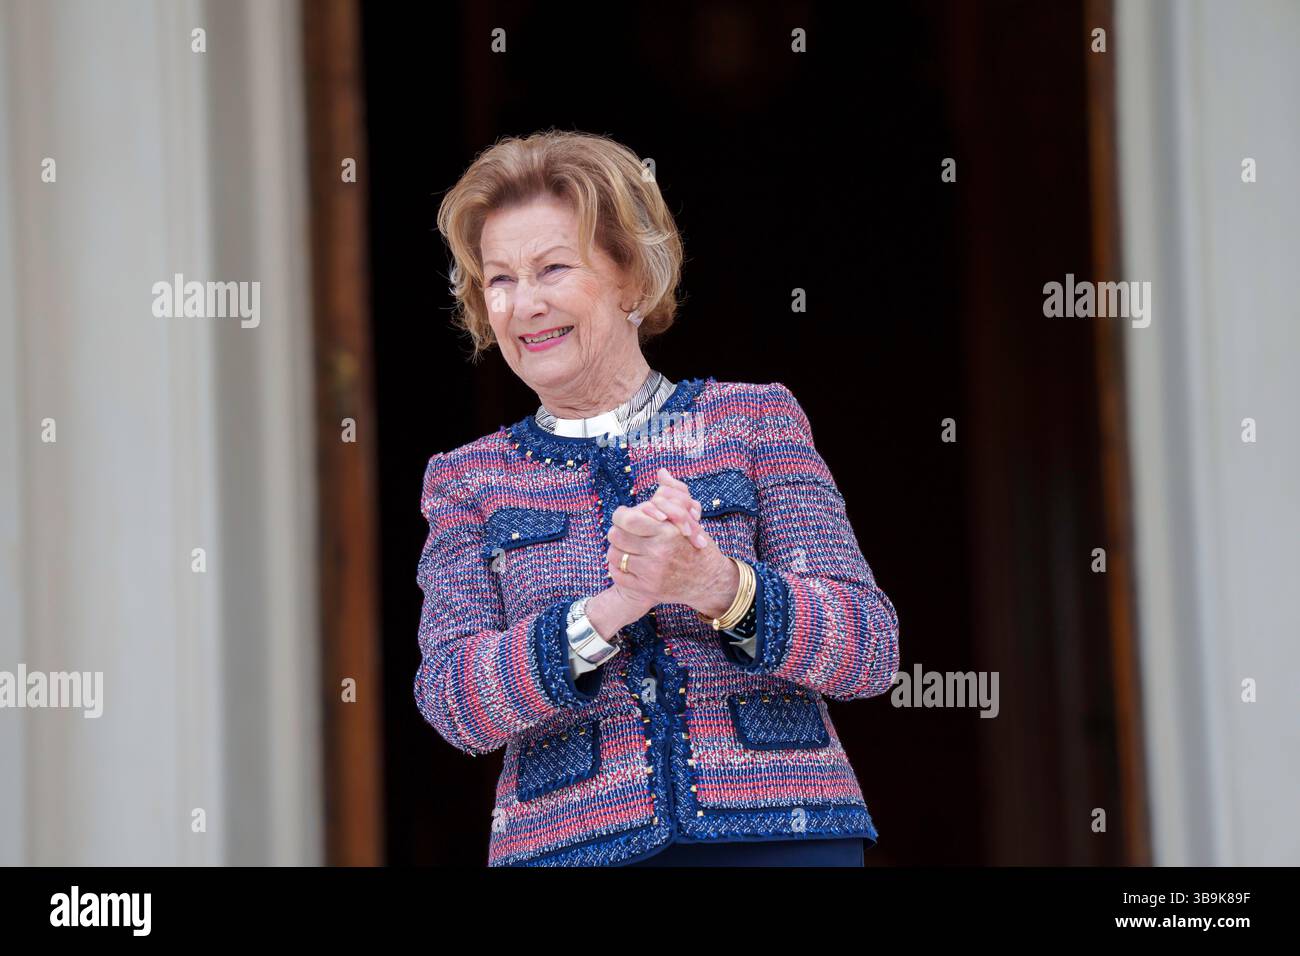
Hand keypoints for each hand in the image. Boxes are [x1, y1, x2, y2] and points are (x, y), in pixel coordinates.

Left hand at [605, 468, 738, 616]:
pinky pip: (617, 574)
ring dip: (618, 549)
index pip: (627, 519)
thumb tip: (662, 472)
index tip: (626, 516)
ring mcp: (650, 574)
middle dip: (619, 531)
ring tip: (628, 547)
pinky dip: (619, 568)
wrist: (709, 581)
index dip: (622, 515)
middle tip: (626, 532)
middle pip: (616, 535)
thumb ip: (674, 493)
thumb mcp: (689, 518)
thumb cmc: (697, 545)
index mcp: (667, 532)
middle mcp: (657, 553)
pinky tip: (629, 563)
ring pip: (614, 555)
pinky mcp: (646, 590)